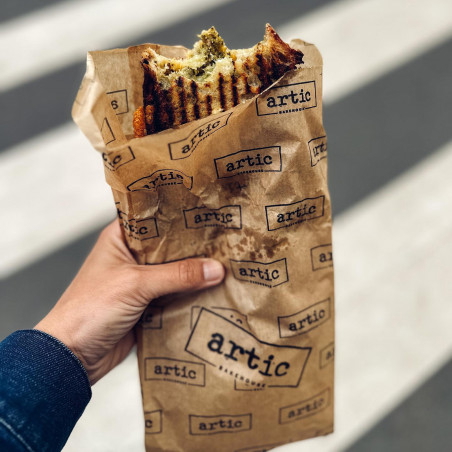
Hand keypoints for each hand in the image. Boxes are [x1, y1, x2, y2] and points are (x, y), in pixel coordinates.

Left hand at [34, 220, 224, 384]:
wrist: (73, 357)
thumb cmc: (89, 310)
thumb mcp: (136, 284)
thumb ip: (177, 276)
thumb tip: (215, 269)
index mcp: (122, 239)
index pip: (156, 218)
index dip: (182, 215)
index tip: (210, 213)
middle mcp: (133, 257)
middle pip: (172, 248)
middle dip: (196, 248)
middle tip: (227, 241)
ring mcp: (142, 282)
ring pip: (176, 273)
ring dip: (197, 273)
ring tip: (229, 264)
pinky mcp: (149, 305)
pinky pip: (176, 296)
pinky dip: (193, 295)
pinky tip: (216, 291)